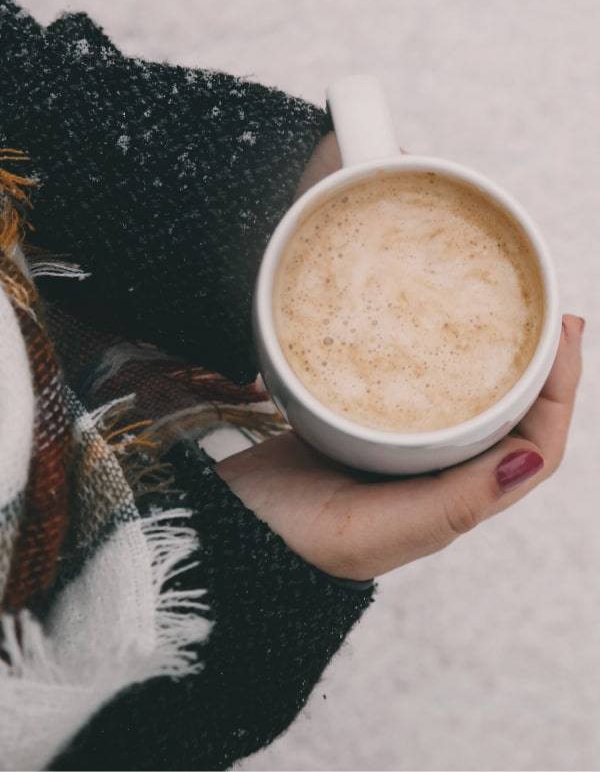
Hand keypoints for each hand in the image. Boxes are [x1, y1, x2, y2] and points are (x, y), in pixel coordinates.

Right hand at [215, 315, 582, 580]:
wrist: (231, 530)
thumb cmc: (300, 540)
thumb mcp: (380, 530)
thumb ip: (454, 504)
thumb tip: (531, 461)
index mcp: (453, 501)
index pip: (534, 448)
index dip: (561, 394)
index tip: (565, 335)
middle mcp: (436, 475)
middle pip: (510, 417)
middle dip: (538, 368)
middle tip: (548, 313)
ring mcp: (401, 450)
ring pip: (467, 402)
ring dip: (494, 361)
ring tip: (505, 315)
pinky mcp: (364, 428)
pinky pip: (416, 390)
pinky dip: (435, 360)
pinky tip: (426, 330)